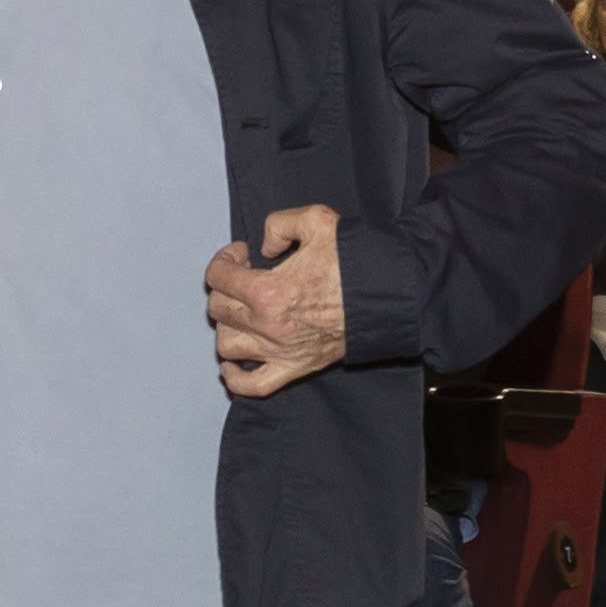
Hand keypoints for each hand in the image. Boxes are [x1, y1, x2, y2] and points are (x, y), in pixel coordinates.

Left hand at [206, 205, 348, 399]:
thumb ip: (279, 225)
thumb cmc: (354, 260)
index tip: (242, 253)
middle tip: (245, 276)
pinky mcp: (294, 369)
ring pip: (226, 345)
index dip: (225, 258)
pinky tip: (232, 361)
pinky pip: (251, 385)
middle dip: (225, 287)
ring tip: (243, 311)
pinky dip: (234, 377)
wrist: (387, 295)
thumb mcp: (316, 221)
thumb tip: (264, 247)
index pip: (218, 276)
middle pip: (218, 308)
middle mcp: (267, 326)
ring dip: (228, 325)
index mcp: (267, 291)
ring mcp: (279, 351)